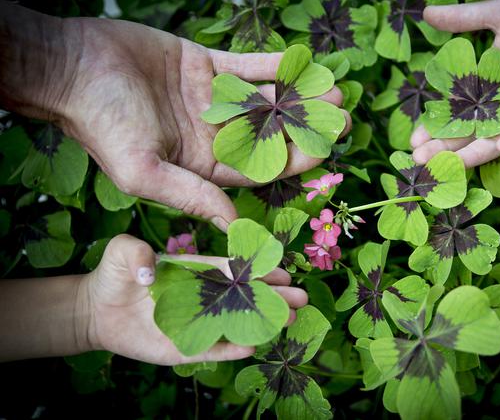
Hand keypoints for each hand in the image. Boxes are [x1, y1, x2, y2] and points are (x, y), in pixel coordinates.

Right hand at [57, 18, 349, 230]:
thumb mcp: (145, 172)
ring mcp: (209, 99)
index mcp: (200, 165)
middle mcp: (210, 135)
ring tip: (335, 92)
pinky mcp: (204, 65)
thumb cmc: (102, 125)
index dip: (293, 162)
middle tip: (342, 120)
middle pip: (269, 135)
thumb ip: (192, 196)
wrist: (72, 68)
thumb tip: (234, 226)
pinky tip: (304, 64)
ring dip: (298, 96)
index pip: (257, 170)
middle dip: (305, 129)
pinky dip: (275, 65)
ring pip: (263, 100)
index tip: (326, 153)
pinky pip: (246, 66)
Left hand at [81, 234, 307, 364]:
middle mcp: (204, 296)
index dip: (259, 270)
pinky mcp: (187, 346)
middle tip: (300, 297)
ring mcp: (198, 322)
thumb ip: (134, 250)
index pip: (234, 269)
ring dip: (263, 321)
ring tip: (290, 320)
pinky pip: (214, 349)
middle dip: (273, 296)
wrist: (97, 312)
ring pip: (237, 322)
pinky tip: (254, 346)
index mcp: (197, 271)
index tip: (283, 270)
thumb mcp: (120, 252)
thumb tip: (151, 269)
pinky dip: (233, 348)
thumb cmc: (114, 276)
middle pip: (244, 296)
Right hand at [410, 0, 499, 167]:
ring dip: (476, 154)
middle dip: (446, 148)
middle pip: (472, 133)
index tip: (413, 139)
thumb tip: (425, 12)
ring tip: (450, 165)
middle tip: (419, 160)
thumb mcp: (499, 14)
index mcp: (491, 86)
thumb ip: (463, 18)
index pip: (457, 113)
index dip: (436, 127)